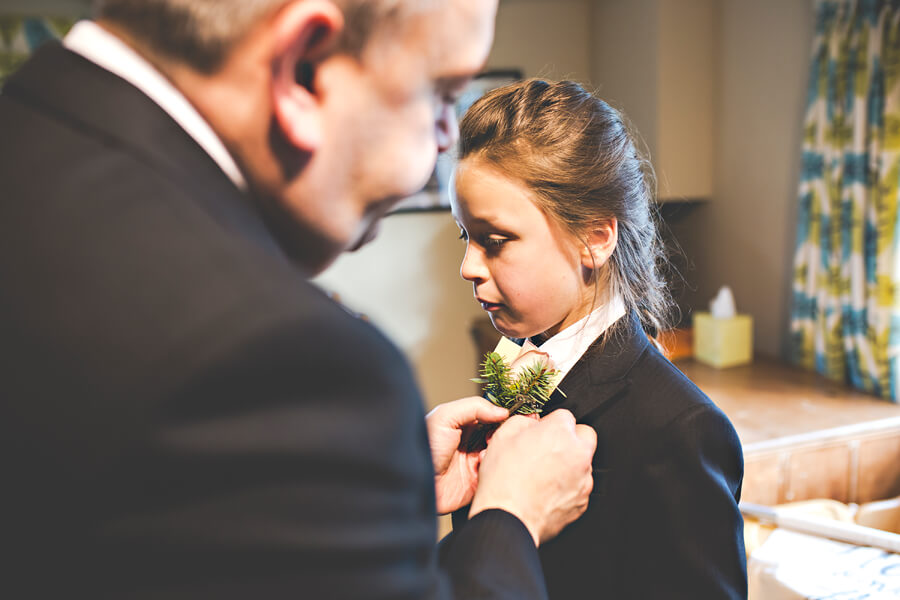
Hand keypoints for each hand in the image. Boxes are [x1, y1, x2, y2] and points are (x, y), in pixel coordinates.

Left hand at [426, 397, 509, 513]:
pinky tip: (482, 466)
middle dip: (504, 434)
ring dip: (498, 451)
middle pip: (500, 434)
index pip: (493, 416)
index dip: (506, 415)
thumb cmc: (425, 447)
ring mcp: (476, 462)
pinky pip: (496, 475)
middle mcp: (473, 442)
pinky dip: (496, 469)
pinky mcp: (478, 482)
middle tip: (499, 435)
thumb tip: (502, 411)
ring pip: (501, 454)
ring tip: (485, 452)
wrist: (415, 482)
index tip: (519, 415)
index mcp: (465, 424)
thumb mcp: (445, 417)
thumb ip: (474, 407)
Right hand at [468, 408, 596, 545]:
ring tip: (543, 474)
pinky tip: (546, 490)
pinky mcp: (582, 502)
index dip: (550, 422)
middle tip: (551, 447)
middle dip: (570, 438)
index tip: (543, 431)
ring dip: (569, 464)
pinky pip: (579, 487)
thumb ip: (523, 422)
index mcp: (559, 433)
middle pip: (584, 435)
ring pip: (583, 463)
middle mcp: (577, 454)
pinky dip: (567, 487)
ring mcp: (583, 479)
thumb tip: (530, 425)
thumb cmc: (503, 482)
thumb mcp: (502, 437)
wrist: (507, 518)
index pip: (564, 415)